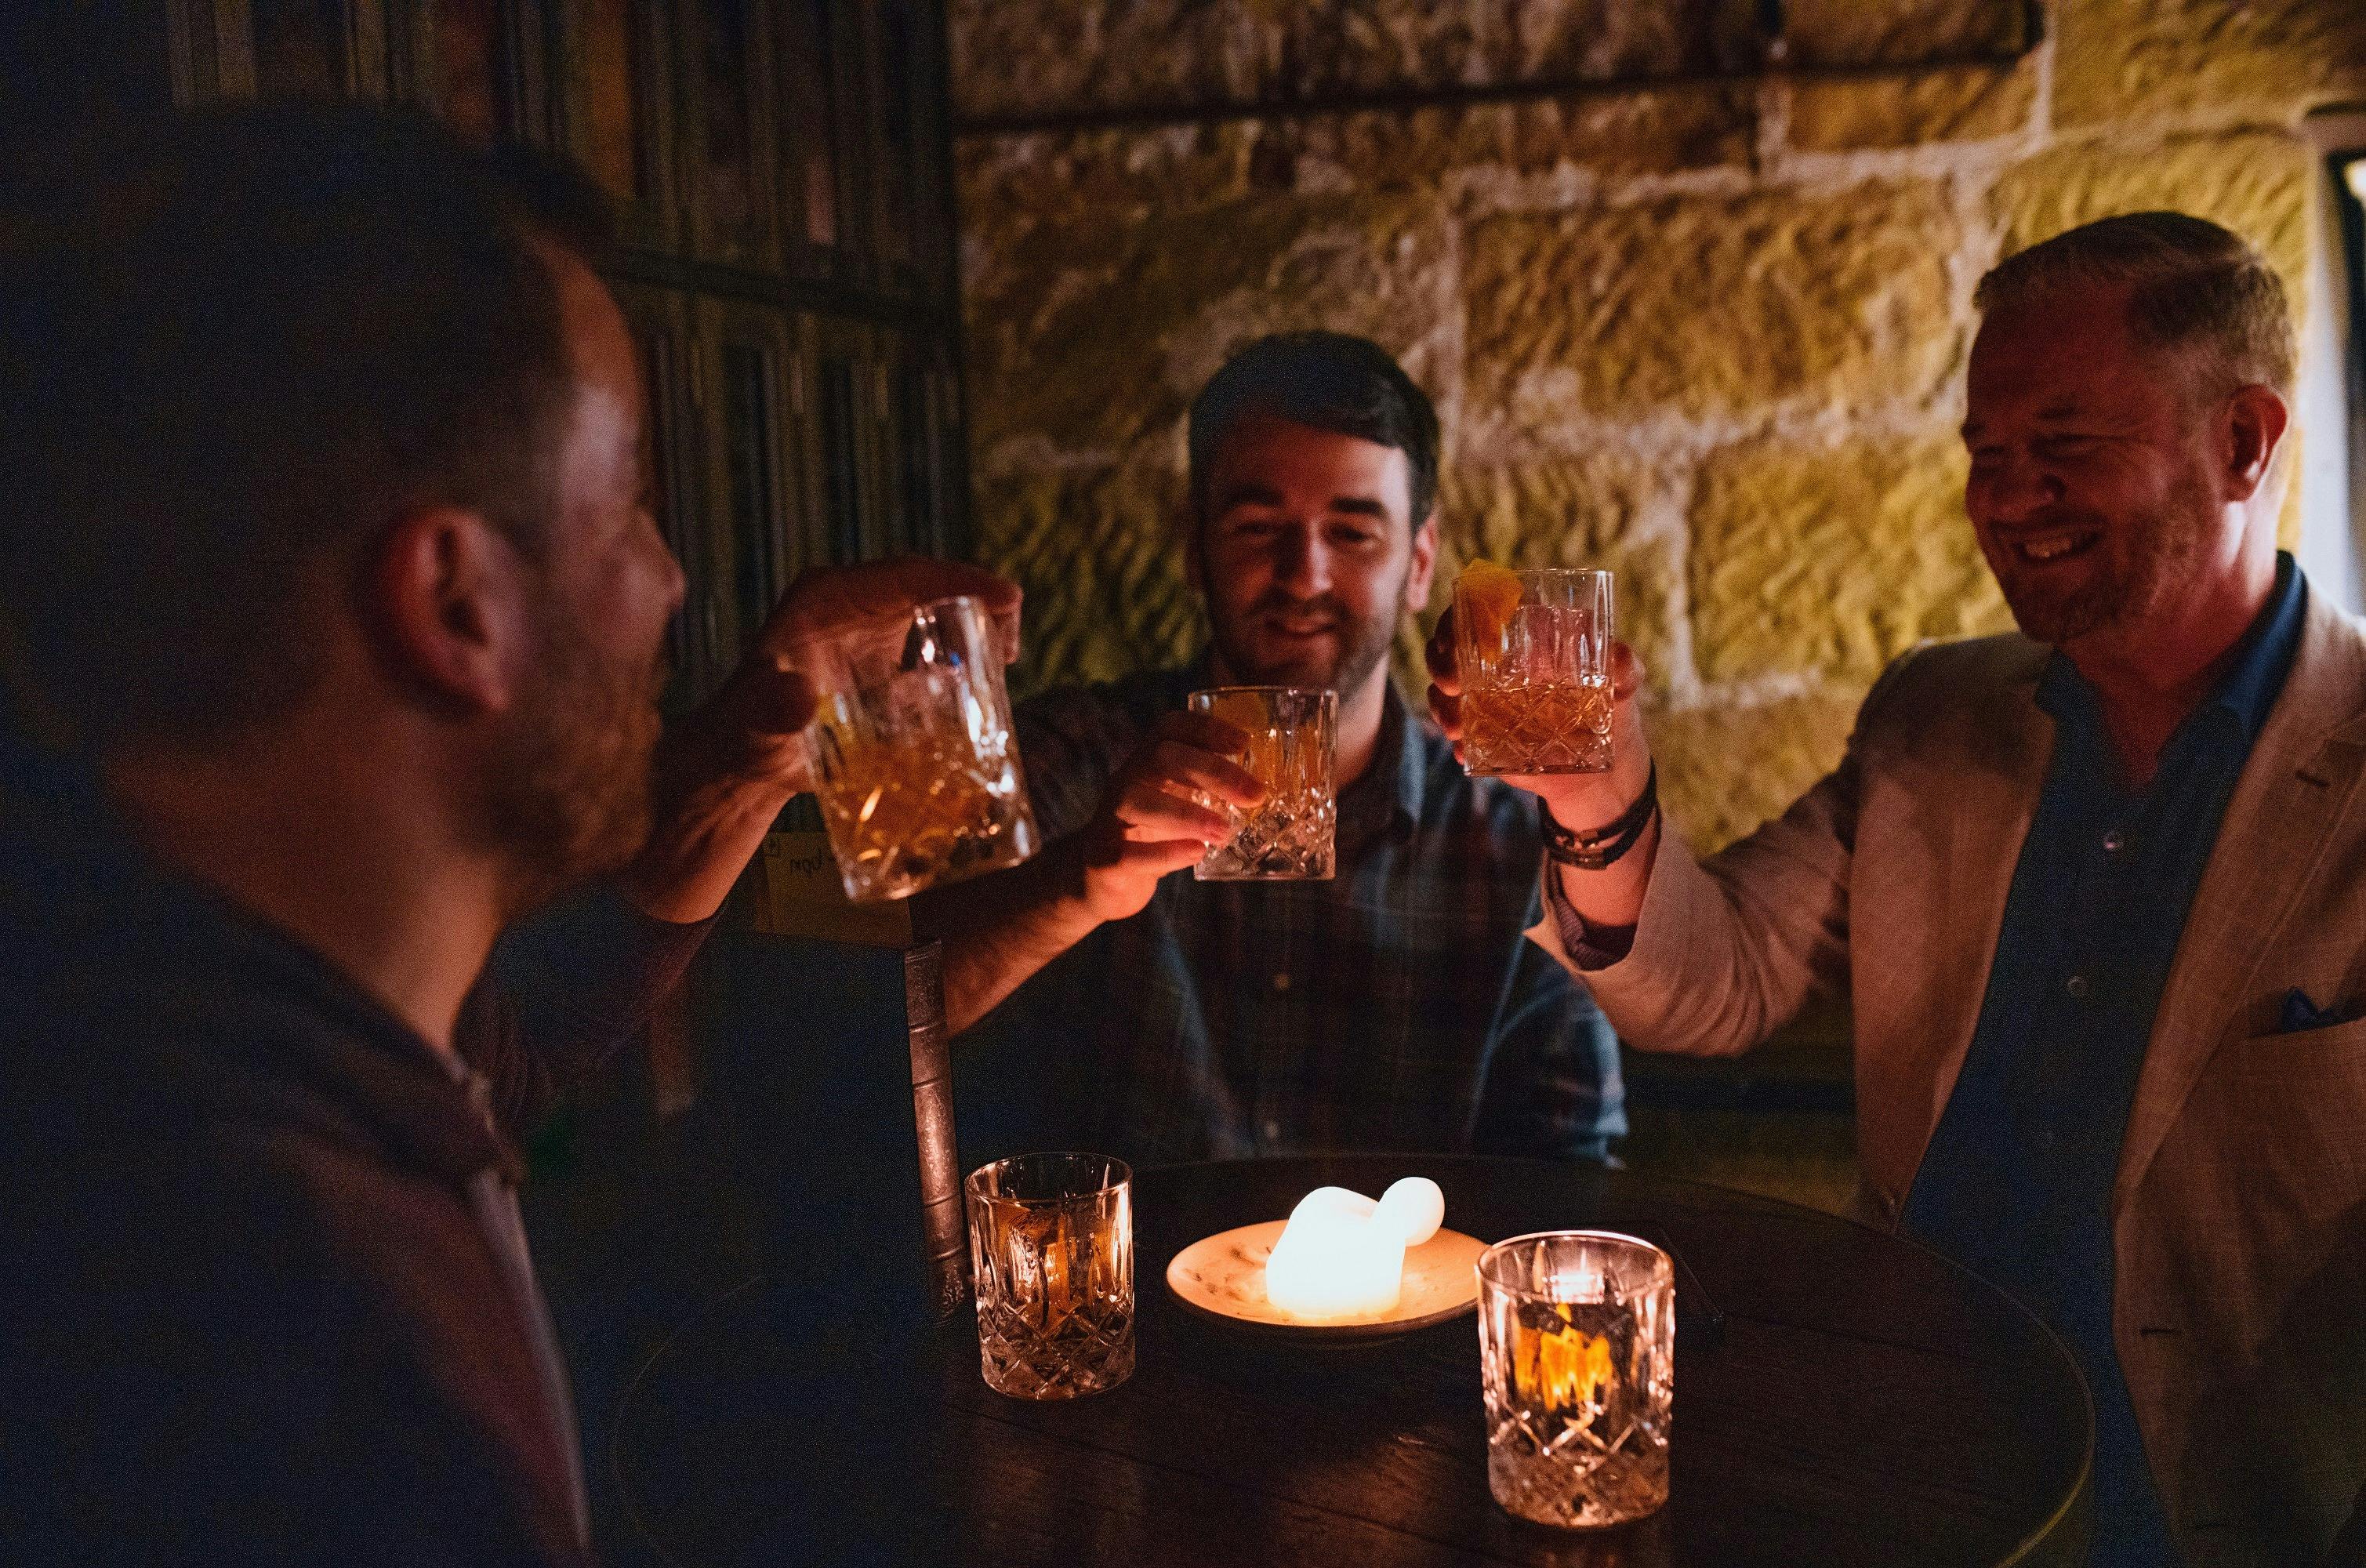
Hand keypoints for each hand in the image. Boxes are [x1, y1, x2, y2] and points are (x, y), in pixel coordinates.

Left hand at [680, 557, 1023, 800]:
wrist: (744, 764)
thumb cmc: (743, 737)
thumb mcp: (756, 720)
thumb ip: (774, 708)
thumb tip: (799, 699)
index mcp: (828, 597)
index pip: (905, 575)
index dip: (959, 580)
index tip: (1005, 597)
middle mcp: (854, 605)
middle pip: (930, 587)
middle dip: (978, 602)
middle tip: (1010, 645)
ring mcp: (871, 633)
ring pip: (936, 616)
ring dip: (975, 632)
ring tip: (1006, 662)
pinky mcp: (883, 665)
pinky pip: (932, 652)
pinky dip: (961, 666)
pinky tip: (983, 694)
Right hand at [1077, 712, 1263, 923]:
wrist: (1101, 877)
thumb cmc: (1152, 832)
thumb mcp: (1177, 800)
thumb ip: (1210, 789)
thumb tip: (1270, 790)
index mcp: (1146, 762)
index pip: (1170, 727)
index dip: (1207, 728)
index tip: (1245, 743)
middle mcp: (1125, 781)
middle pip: (1161, 757)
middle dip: (1213, 771)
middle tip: (1255, 795)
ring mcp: (1110, 819)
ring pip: (1139, 800)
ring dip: (1188, 815)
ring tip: (1225, 832)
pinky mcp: (1104, 859)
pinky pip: (1129, 852)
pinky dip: (1167, 852)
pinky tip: (1196, 853)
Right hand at [1425, 606, 1654, 833]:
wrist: (1604, 770)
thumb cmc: (1613, 710)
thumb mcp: (1625, 684)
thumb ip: (1625, 667)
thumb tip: (1619, 656)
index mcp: (1523, 639)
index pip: (1476, 614)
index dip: (1454, 619)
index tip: (1452, 635)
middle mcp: (1496, 666)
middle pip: (1446, 651)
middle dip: (1438, 662)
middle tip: (1452, 683)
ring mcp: (1485, 702)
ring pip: (1443, 692)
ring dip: (1440, 705)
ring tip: (1455, 726)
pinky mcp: (1484, 736)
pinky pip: (1458, 735)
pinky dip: (1457, 743)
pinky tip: (1464, 750)